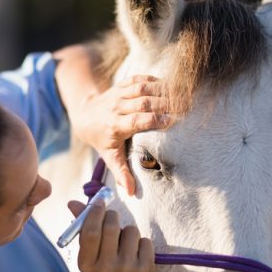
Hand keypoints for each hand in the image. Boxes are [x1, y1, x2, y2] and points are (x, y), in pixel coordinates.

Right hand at [68, 200, 153, 271]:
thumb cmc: (101, 268)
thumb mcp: (88, 252)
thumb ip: (82, 227)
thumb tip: (73, 203)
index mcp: (86, 264)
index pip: (91, 232)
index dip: (95, 213)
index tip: (99, 202)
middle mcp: (105, 268)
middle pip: (111, 227)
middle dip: (112, 216)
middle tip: (112, 216)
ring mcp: (126, 270)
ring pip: (131, 231)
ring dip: (128, 230)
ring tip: (124, 241)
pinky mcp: (144, 270)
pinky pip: (145, 241)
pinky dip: (141, 242)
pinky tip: (136, 253)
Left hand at [69, 75, 172, 195]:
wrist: (85, 116)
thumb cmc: (101, 139)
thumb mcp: (109, 157)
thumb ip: (121, 172)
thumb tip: (131, 192)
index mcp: (114, 125)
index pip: (135, 120)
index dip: (153, 119)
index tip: (172, 121)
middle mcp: (116, 107)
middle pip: (142, 102)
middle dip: (164, 103)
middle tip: (186, 106)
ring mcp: (118, 94)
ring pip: (142, 88)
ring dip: (163, 90)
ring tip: (183, 95)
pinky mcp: (122, 85)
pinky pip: (139, 79)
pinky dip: (155, 80)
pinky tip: (170, 85)